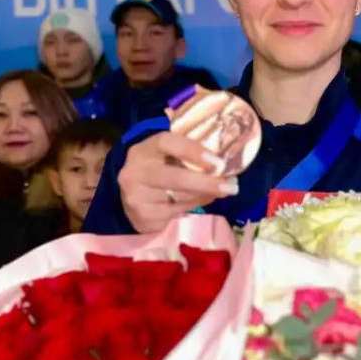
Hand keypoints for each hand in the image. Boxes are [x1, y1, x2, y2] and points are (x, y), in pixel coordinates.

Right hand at [119, 132, 238, 232]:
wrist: (129, 195)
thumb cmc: (157, 169)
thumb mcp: (164, 156)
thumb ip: (187, 154)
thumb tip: (222, 163)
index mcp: (143, 149)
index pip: (166, 143)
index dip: (193, 150)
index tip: (218, 161)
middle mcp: (135, 172)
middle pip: (174, 177)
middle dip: (206, 182)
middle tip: (231, 186)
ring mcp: (136, 196)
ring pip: (179, 198)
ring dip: (205, 195)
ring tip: (222, 191)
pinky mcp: (142, 217)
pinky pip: (175, 213)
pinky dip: (193, 206)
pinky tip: (201, 200)